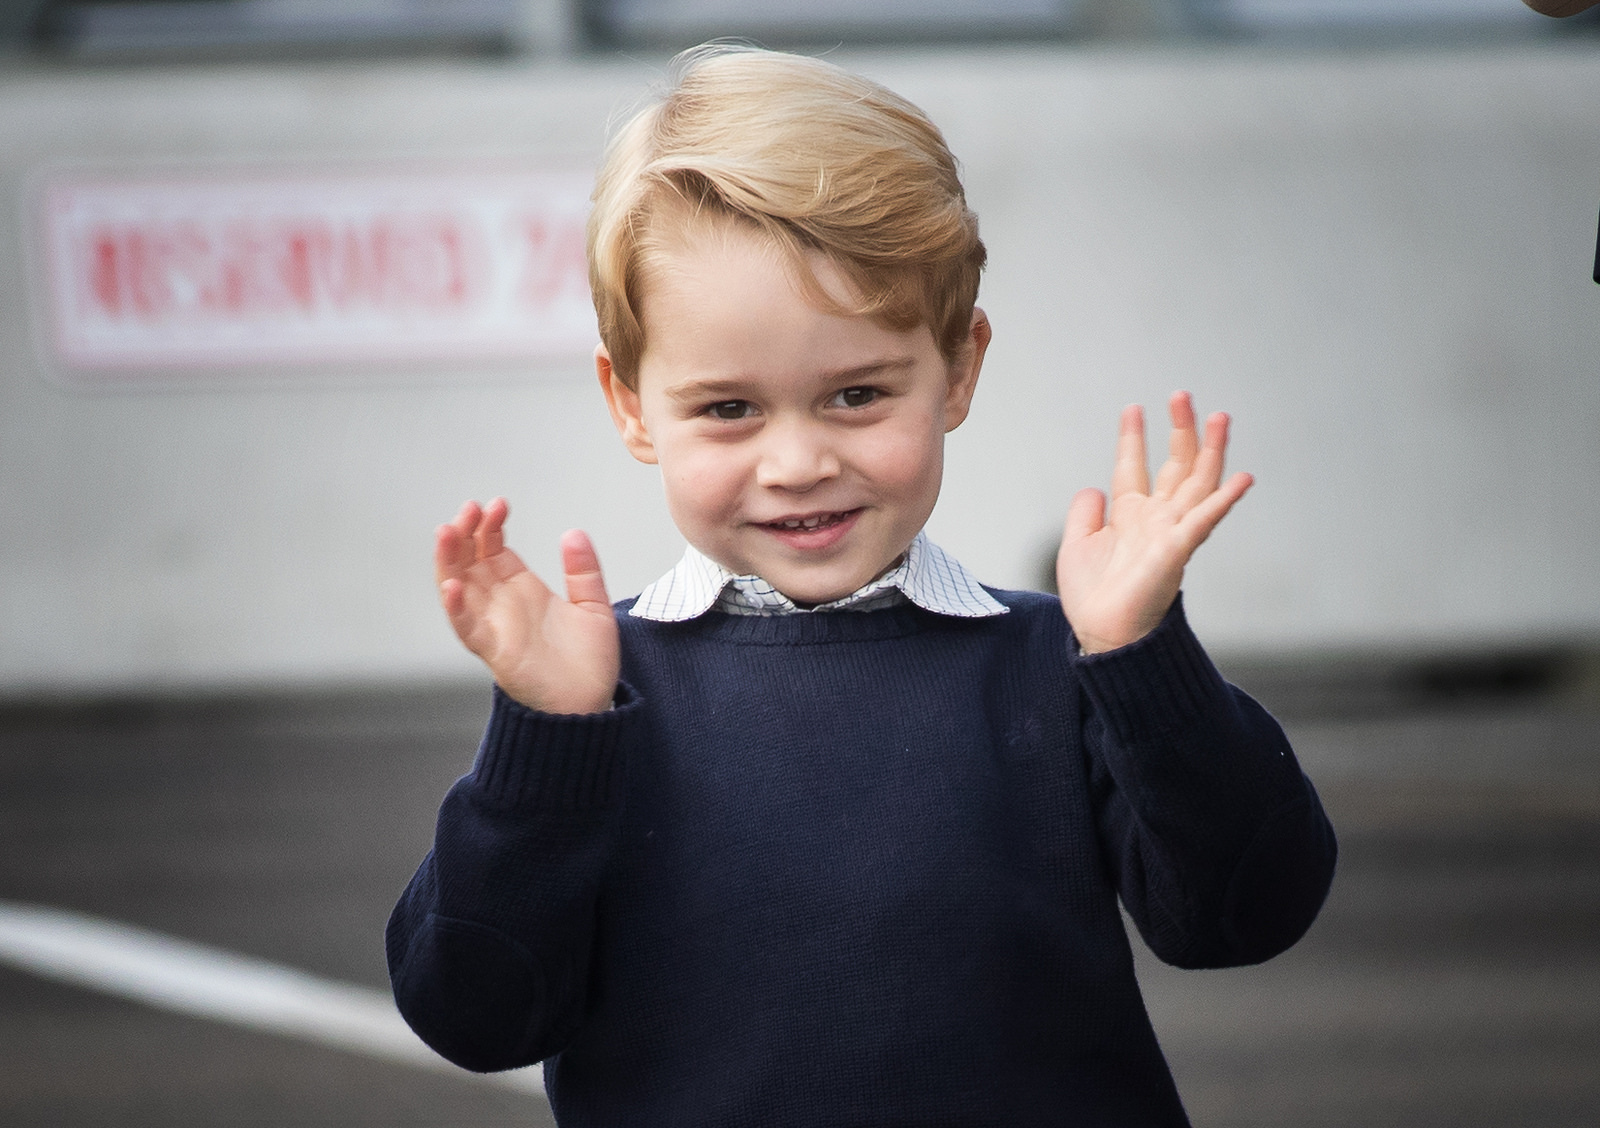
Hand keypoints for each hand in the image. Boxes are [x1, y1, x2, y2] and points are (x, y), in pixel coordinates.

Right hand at [435, 498, 619, 713]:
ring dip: (449, 560)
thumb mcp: (593, 607)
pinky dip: (455, 607)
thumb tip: (574, 533)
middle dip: (465, 533)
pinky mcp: (495, 651)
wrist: (590, 706)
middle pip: (469, 562)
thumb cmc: (588, 664)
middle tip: (470, 508)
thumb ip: (583, 572)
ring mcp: (494, 627)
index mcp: (522, 591)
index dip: (490, 526)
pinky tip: (453, 585)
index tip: (498, 504)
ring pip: (458, 588)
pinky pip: (467, 627)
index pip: (493, 550)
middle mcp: (502, 606)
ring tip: (449, 532)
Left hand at [1056, 391, 1251, 653]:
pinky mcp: (1177, 551)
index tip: (1133, 408)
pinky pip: (1203, 521)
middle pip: (1176, 466)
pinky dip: (1223, 500)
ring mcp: (1170, 533)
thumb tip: (1092, 488)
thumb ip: (1085, 514)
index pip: (1134, 466)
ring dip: (1211, 451)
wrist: (1102, 634)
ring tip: (1220, 418)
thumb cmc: (1093, 597)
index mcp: (1130, 516)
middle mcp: (1156, 519)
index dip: (1133, 437)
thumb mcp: (1077, 545)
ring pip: (1198, 484)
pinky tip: (1242, 478)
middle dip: (1181, 431)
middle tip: (1183, 396)